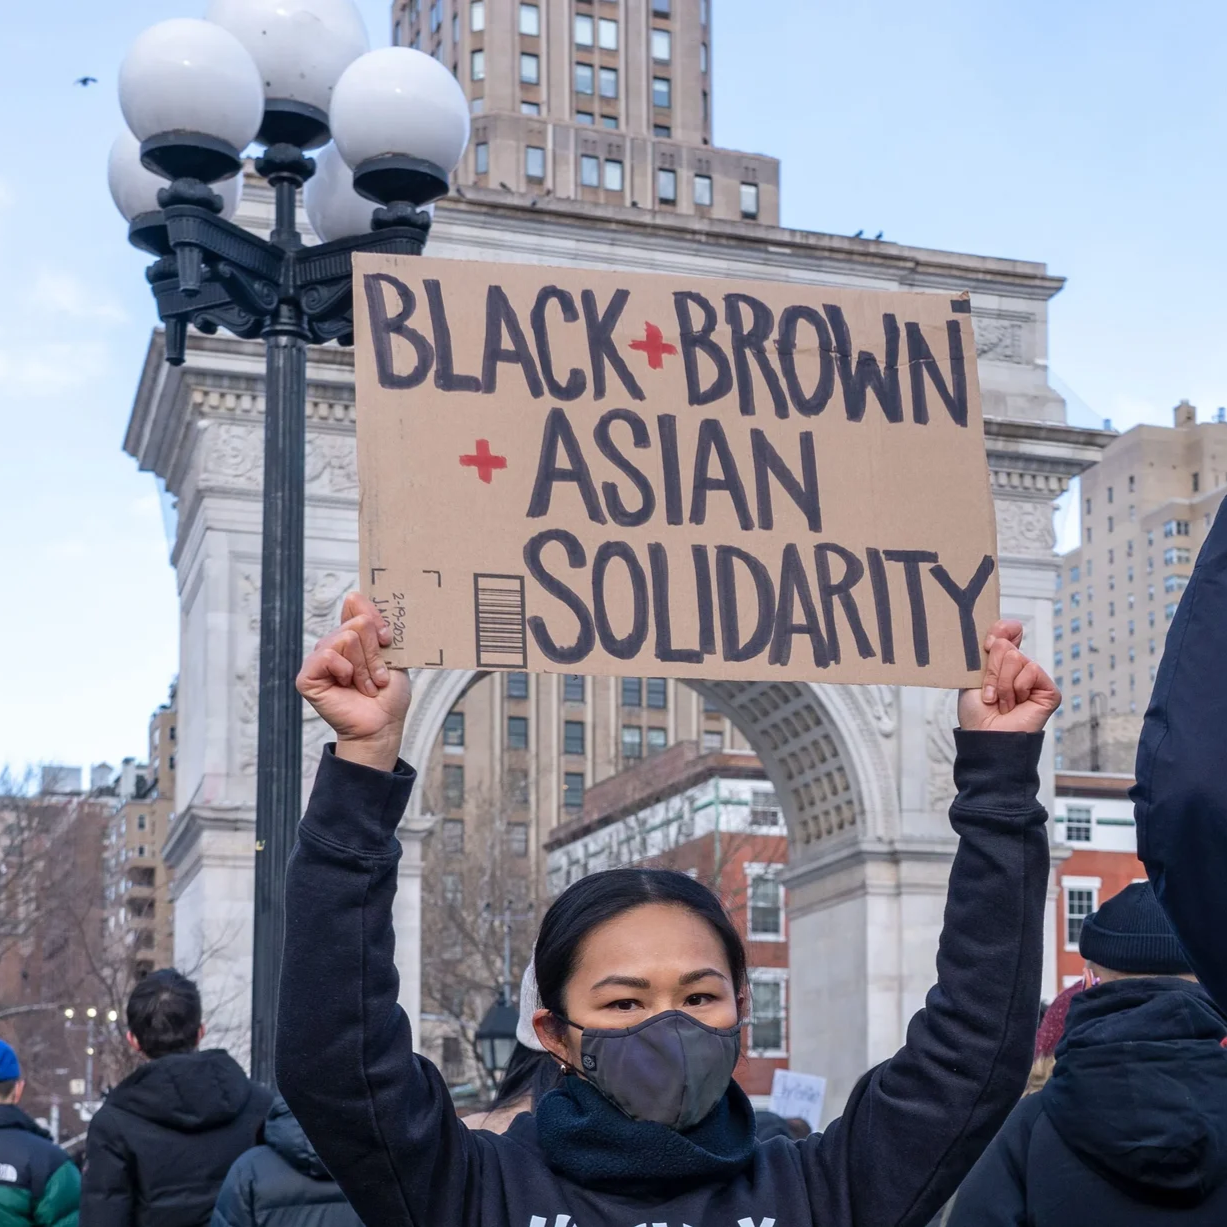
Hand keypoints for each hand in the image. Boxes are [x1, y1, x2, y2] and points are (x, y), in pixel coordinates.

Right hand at [296, 593, 411, 770]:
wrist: (383, 724)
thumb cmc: (388, 694)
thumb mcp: (391, 653)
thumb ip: (375, 625)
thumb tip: (355, 596)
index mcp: (351, 636)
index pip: (355, 603)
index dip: (375, 619)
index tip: (387, 640)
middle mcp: (332, 644)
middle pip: (357, 623)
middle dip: (375, 653)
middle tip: (377, 676)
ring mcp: (318, 659)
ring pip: (346, 638)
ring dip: (364, 667)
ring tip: (366, 685)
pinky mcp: (307, 676)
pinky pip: (328, 656)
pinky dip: (346, 671)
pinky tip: (347, 685)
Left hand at [957, 619, 1060, 733]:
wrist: (985, 737)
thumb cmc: (977, 713)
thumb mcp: (973, 676)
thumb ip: (988, 652)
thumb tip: (1008, 628)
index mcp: (1001, 662)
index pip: (1008, 631)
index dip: (999, 632)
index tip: (987, 645)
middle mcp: (1020, 668)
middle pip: (1006, 646)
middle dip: (991, 671)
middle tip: (989, 693)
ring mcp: (1035, 679)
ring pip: (1016, 658)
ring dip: (1001, 684)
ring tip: (1002, 702)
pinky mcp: (1049, 690)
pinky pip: (1032, 670)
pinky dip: (1018, 688)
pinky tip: (1016, 704)